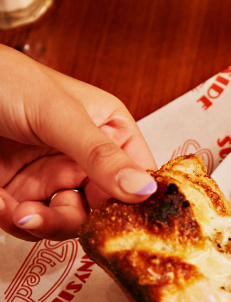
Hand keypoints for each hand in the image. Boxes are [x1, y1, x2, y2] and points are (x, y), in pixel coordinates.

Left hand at [0, 45, 156, 240]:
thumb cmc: (3, 79)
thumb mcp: (59, 115)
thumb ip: (101, 155)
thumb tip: (145, 190)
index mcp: (109, 131)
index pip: (137, 177)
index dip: (135, 202)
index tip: (123, 222)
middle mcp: (85, 158)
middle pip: (103, 209)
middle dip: (77, 218)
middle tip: (55, 215)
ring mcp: (52, 177)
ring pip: (67, 222)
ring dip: (42, 223)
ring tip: (17, 211)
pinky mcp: (20, 192)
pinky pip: (29, 221)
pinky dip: (14, 219)